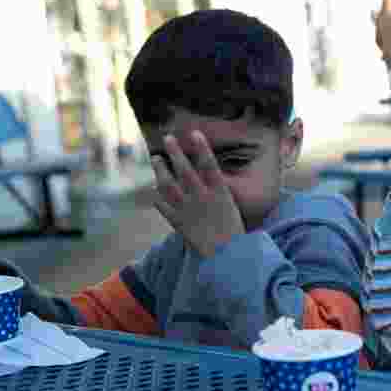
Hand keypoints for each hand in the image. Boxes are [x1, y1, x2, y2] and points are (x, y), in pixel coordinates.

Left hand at [151, 131, 245, 257]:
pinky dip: (157, 197)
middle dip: (176, 153)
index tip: (194, 133)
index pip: (210, 165)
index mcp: (220, 194)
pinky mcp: (179, 223)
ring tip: (156, 158)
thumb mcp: (233, 209)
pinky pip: (163, 207)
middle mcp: (203, 198)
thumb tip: (212, 179)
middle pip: (185, 171)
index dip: (201, 148)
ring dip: (161, 170)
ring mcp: (189, 210)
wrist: (228, 258)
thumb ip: (220, 194)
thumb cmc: (236, 234)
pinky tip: (153, 191)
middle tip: (168, 138)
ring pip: (169, 185)